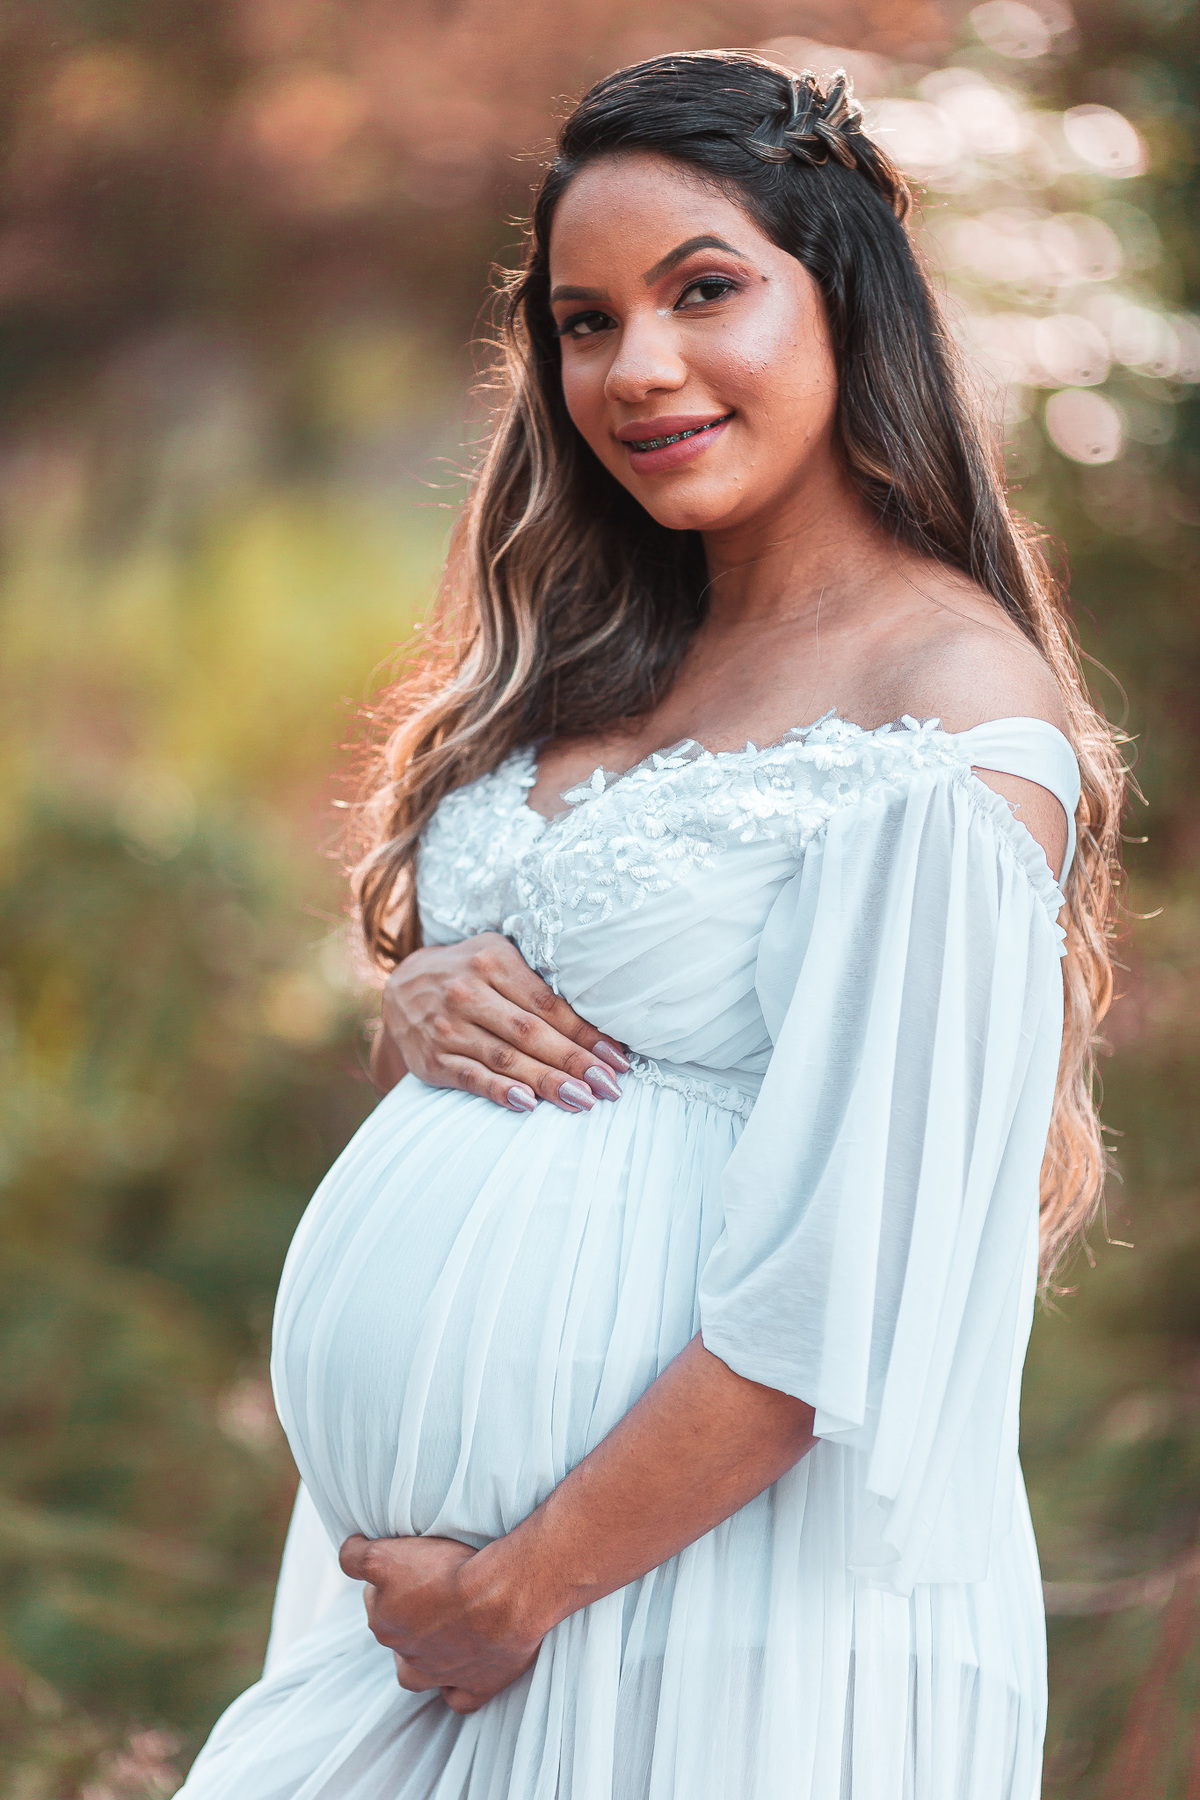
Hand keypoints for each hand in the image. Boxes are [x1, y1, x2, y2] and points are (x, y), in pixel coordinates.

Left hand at [339, 1533, 543, 1713]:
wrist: (502, 1598)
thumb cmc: (449, 1570)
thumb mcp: (385, 1555)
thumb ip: (359, 1558)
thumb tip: (349, 1553)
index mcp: (384, 1619)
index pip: (370, 1593)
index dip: (382, 1575)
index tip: (397, 1562)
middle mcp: (406, 1650)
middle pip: (393, 1628)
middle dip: (402, 1609)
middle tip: (426, 1583)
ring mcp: (439, 1673)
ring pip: (415, 1671)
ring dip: (418, 1652)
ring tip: (432, 1631)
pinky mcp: (474, 1686)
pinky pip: (456, 1698)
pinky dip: (454, 1688)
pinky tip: (457, 1676)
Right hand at [377, 933, 629, 1113]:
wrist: (401, 988)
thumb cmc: (468, 973)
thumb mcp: (498, 958)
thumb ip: (537, 983)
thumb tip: (597, 1022)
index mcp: (493, 963)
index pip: (547, 1004)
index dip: (584, 1033)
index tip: (616, 1058)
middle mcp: (468, 993)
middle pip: (530, 1032)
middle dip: (574, 1061)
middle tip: (609, 1086)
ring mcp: (447, 1028)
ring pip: (505, 1058)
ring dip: (548, 1081)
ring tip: (582, 1099)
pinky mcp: (432, 1059)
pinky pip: (471, 1076)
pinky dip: (500, 1091)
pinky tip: (528, 1103)